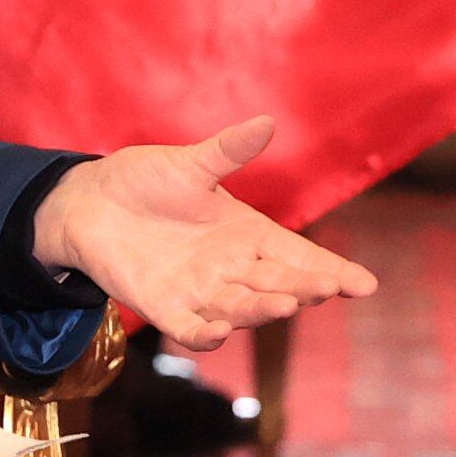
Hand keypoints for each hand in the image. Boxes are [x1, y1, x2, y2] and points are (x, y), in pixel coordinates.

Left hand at [32, 116, 377, 351]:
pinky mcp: (162, 306)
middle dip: (304, 287)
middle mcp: (230, 268)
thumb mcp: (190, 164)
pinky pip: (187, 327)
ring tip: (285, 304)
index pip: (298, 255)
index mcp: (246, 235)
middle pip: (276, 283)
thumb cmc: (146, 180)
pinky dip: (202, 334)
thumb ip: (228, 151)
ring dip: (261, 308)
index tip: (366, 285)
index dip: (331, 270)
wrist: (89, 202)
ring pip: (240, 307)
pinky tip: (218, 331)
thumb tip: (267, 122)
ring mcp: (199, 291)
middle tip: (328, 288)